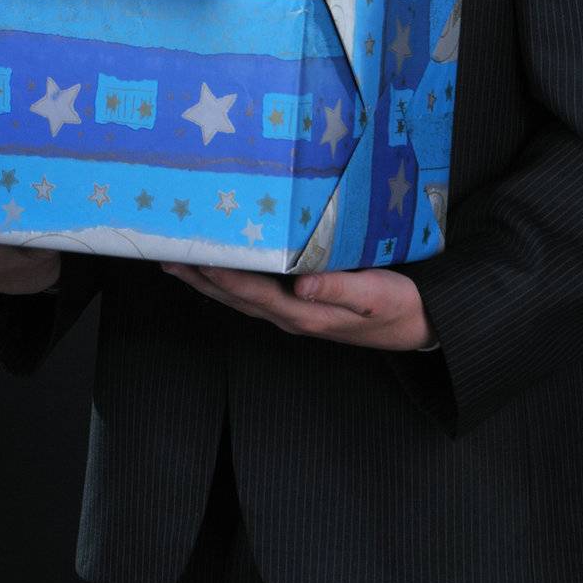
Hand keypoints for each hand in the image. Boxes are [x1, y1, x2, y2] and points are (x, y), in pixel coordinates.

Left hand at [160, 263, 433, 350]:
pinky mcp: (301, 306)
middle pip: (235, 297)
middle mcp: (291, 316)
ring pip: (240, 297)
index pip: (251, 292)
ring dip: (208, 281)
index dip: (221, 275)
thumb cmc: (396, 305)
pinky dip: (231, 280)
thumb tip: (302, 285)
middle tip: (166, 256)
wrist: (417, 326)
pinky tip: (223, 266)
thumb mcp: (374, 294)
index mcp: (304, 313)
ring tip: (178, 261)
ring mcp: (294, 313)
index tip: (193, 257)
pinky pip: (255, 292)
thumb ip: (338, 289)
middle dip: (200, 278)